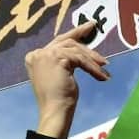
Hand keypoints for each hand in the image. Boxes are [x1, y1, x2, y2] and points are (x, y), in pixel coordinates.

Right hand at [25, 21, 109, 138]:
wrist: (55, 112)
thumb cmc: (58, 99)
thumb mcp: (59, 74)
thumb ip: (63, 60)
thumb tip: (80, 49)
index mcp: (34, 57)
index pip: (57, 42)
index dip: (74, 33)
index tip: (88, 26)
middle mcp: (37, 54)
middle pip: (66, 42)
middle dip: (84, 40)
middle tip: (96, 30)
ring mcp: (45, 55)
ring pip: (75, 50)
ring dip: (92, 59)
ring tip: (104, 67)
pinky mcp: (57, 58)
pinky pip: (80, 59)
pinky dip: (92, 67)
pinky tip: (101, 76)